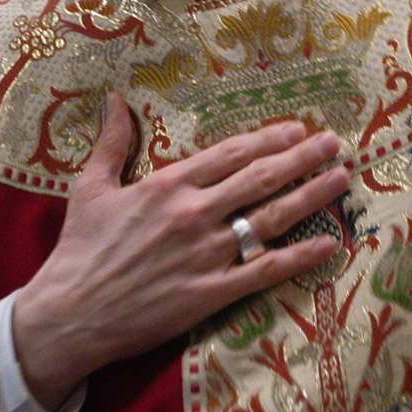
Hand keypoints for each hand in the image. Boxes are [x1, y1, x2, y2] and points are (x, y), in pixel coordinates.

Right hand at [12, 94, 347, 409]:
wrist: (70, 313)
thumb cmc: (79, 249)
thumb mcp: (89, 187)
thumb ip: (110, 142)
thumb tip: (114, 98)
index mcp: (167, 185)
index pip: (231, 154)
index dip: (269, 139)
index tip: (298, 128)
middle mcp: (193, 215)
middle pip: (260, 179)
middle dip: (302, 158)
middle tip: (335, 143)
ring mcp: (206, 255)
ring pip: (270, 220)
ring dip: (310, 196)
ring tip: (341, 179)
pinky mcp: (211, 294)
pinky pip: (264, 272)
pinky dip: (299, 258)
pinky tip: (328, 244)